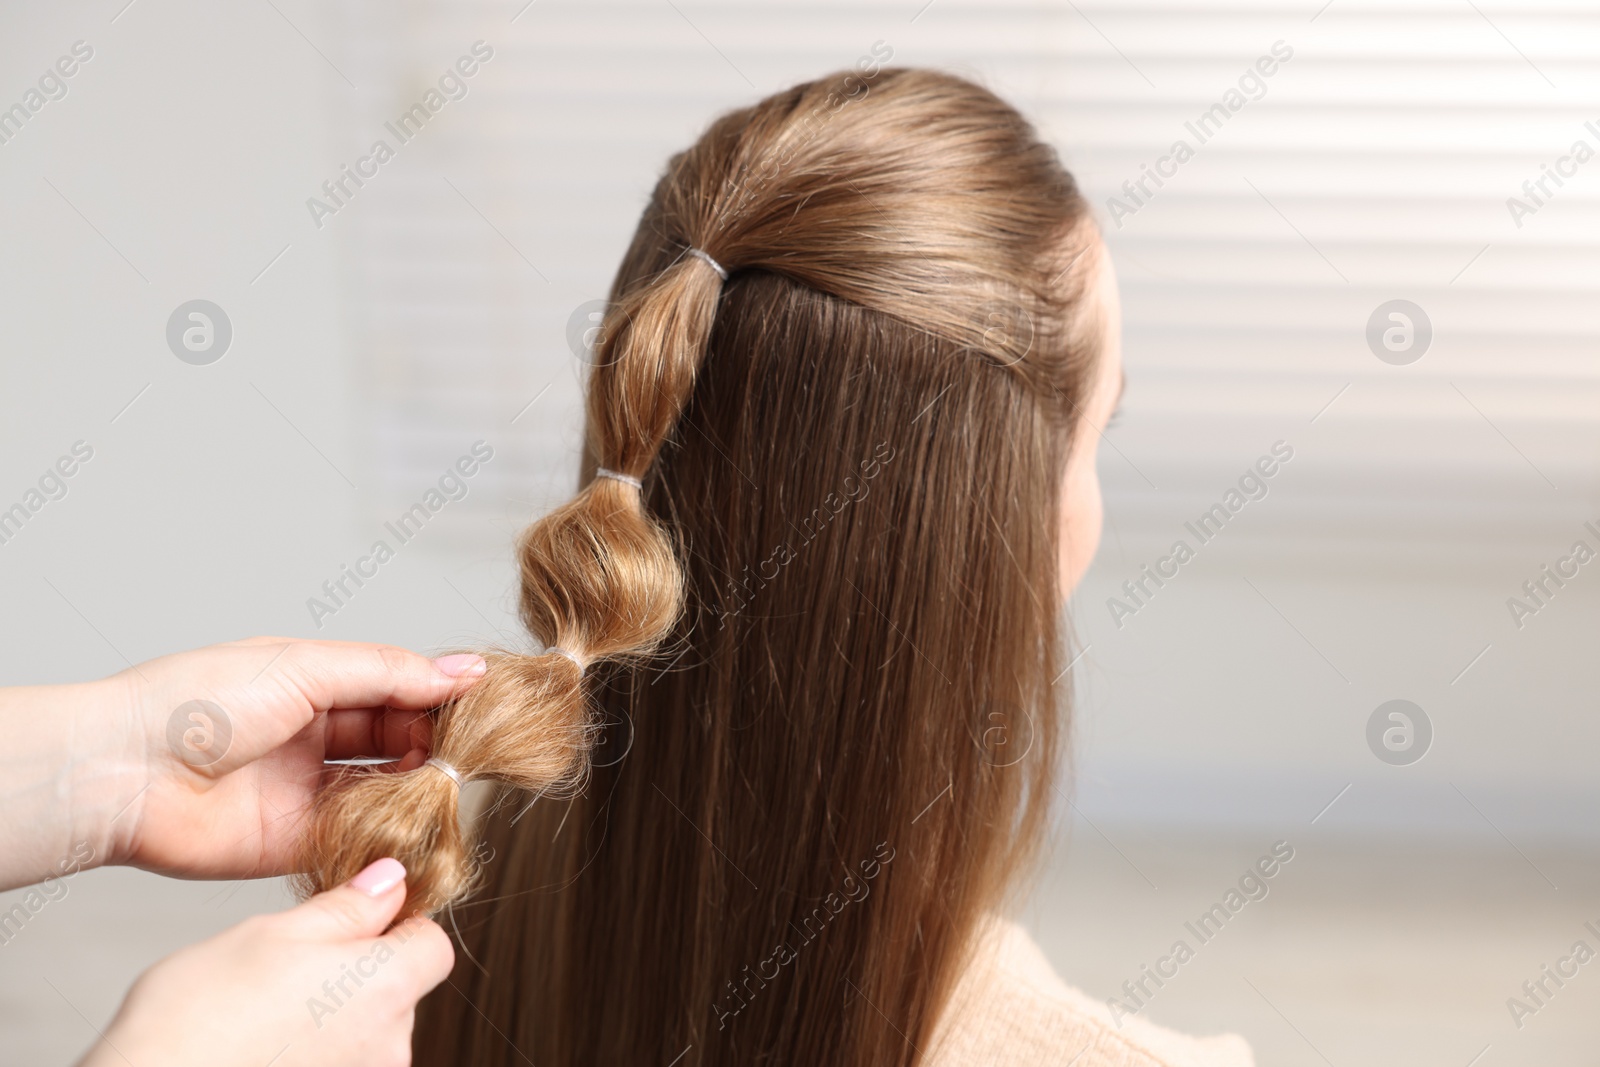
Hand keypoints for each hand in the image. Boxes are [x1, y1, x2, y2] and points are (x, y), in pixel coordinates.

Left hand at [0, 637, 484, 888]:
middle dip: (437, 739)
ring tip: (451, 780)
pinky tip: (419, 819)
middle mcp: (314, 736)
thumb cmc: (195, 702)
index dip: (439, 692)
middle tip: (474, 747)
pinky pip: (360, 836)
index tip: (487, 700)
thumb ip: (388, 673)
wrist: (123, 772)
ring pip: (386, 786)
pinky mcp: (298, 841)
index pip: (396, 686)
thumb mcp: (304, 668)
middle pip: (398, 736)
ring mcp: (307, 789)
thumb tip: (462, 670)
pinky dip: (393, 830)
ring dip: (420, 784)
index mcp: (313, 682)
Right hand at [82, 858, 453, 1066]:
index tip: (350, 920)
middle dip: (355, 975)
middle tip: (284, 971)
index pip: (431, 946)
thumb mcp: (270, 936)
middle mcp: (390, 1050)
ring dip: (330, 1021)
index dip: (395, 926)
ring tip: (260, 1018)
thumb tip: (392, 881)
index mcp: (386, 990)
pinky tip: (260, 1052)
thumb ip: (344, 909)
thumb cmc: (196, 1019)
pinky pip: (339, 1066)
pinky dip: (311, 1056)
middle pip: (398, 993)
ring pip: (364, 1036)